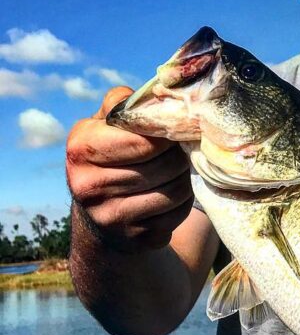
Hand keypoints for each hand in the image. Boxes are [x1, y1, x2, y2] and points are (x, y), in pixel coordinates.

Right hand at [66, 87, 192, 252]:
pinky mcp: (135, 238)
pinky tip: (170, 195)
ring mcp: (110, 216)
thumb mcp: (105, 125)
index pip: (142, 141)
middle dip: (177, 157)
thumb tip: (158, 95)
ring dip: (183, 178)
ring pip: (176, 189)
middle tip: (176, 153)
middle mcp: (87, 186)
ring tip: (175, 171)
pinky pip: (178, 213)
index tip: (169, 133)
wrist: (100, 216)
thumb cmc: (111, 156)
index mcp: (80, 148)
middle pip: (164, 165)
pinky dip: (182, 202)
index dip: (165, 135)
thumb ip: (125, 105)